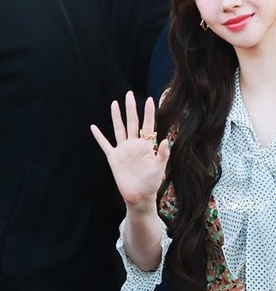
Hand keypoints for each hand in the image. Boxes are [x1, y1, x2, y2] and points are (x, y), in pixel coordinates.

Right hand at [91, 91, 169, 208]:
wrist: (139, 196)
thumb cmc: (151, 183)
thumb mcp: (159, 168)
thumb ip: (162, 154)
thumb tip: (166, 140)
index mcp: (146, 145)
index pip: (147, 125)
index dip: (148, 112)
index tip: (150, 99)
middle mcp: (134, 144)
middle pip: (132, 122)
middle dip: (130, 108)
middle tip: (129, 94)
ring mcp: (123, 150)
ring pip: (119, 129)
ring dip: (116, 117)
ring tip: (114, 103)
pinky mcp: (113, 158)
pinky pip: (105, 144)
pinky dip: (99, 136)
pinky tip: (93, 127)